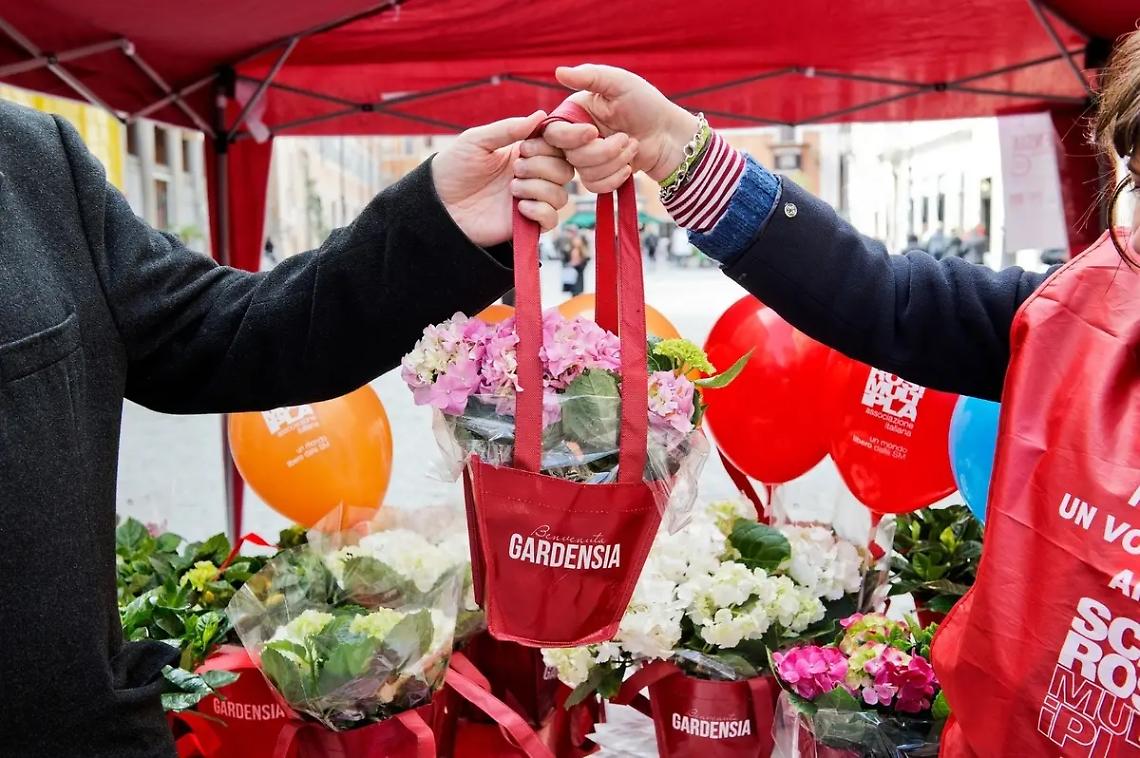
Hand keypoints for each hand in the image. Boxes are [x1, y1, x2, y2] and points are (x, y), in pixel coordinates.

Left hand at [433, 111, 573, 246]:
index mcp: (524, 153)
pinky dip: (541, 211)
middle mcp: (532, 176)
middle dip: (543, 167)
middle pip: (564, 170)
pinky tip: (519, 208)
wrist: (438, 205)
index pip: (557, 147)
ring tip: (511, 188)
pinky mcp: (526, 225)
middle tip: (515, 168)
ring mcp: (531, 200)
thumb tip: (542, 115)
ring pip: (561, 195)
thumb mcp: (477, 140)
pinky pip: (552, 219)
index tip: (525, 147)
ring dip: (539, 188)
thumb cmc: (454, 168)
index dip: (550, 146)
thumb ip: (509, 128)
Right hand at [543, 65, 699, 191]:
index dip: (571, 137)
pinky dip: (615, 178)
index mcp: (575, 113)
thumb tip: (559, 71)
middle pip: (571, 155)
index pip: (554, 132)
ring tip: (632, 146)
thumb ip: (589, 76)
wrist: (668, 135)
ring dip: (615, 161)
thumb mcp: (619, 83)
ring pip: (584, 172)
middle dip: (603, 151)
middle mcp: (575, 137)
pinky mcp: (598, 176)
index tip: (593, 132)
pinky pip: (594, 186)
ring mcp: (586, 158)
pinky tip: (629, 166)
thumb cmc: (646, 104)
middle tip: (626, 137)